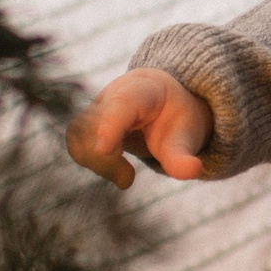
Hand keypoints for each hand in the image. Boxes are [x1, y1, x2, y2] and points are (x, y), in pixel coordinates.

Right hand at [66, 69, 213, 188]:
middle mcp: (112, 95)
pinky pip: (77, 144)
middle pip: (95, 123)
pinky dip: (93, 164)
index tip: (103, 149)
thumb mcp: (186, 136)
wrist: (162, 103)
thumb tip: (194, 171)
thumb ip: (183, 155)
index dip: (110, 125)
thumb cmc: (175, 118)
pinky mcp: (86, 124)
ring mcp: (96, 108)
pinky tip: (118, 173)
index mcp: (141, 91)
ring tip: (127, 178)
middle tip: (129, 179)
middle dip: (107, 157)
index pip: (121, 105)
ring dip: (98, 164)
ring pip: (79, 135)